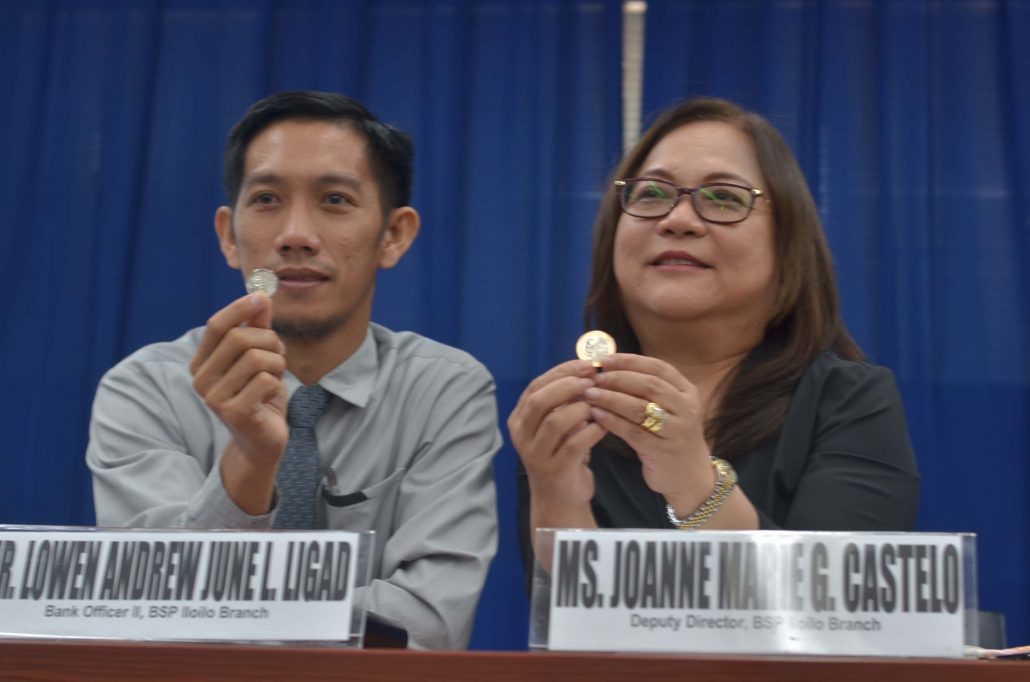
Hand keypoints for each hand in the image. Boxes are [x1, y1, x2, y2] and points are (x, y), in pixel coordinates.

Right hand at [189, 294, 287, 469]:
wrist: (261, 441)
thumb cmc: (259, 396)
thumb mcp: (259, 358)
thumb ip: (257, 328)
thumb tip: (262, 296)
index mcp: (202, 363)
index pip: (216, 326)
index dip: (239, 308)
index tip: (262, 297)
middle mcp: (201, 379)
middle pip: (239, 338)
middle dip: (269, 341)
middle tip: (278, 353)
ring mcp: (214, 398)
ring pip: (256, 359)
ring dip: (277, 363)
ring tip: (276, 376)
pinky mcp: (233, 413)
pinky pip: (265, 381)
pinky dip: (277, 385)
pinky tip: (271, 396)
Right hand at [508, 360, 605, 508]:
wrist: (560, 500)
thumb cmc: (562, 455)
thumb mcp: (557, 425)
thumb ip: (564, 401)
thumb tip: (588, 369)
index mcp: (520, 419)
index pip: (536, 386)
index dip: (562, 372)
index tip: (587, 364)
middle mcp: (522, 435)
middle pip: (540, 400)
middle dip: (569, 386)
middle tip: (593, 381)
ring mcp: (536, 454)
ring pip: (555, 421)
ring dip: (581, 408)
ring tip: (599, 404)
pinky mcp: (555, 470)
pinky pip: (574, 444)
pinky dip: (592, 431)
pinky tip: (604, 425)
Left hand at [584, 353, 713, 504]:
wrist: (689, 476)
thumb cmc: (670, 435)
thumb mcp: (668, 408)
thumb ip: (647, 388)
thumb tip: (609, 366)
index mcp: (687, 391)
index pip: (657, 367)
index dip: (629, 361)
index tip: (604, 360)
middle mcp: (686, 408)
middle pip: (648, 385)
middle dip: (617, 378)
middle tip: (594, 378)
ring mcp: (677, 430)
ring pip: (639, 407)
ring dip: (611, 398)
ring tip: (589, 394)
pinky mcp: (663, 451)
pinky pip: (632, 431)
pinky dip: (612, 421)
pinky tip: (596, 415)